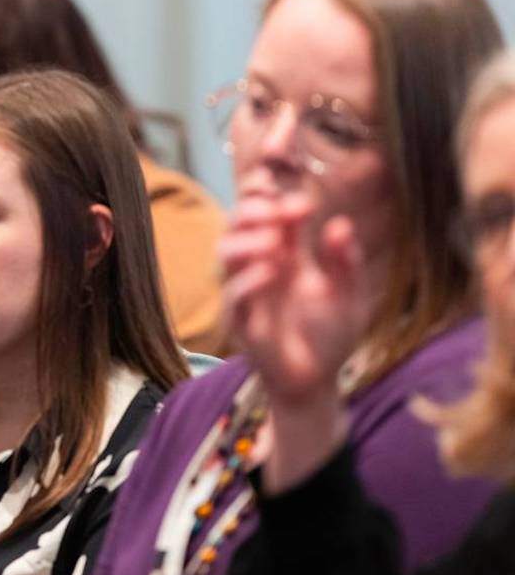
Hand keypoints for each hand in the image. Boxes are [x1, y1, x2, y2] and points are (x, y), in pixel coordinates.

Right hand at [221, 191, 367, 404]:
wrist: (317, 381)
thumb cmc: (330, 336)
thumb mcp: (348, 294)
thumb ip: (344, 261)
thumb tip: (340, 224)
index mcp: (284, 253)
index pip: (262, 210)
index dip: (265, 194)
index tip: (291, 193)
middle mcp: (259, 265)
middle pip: (236, 223)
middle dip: (252, 209)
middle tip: (278, 208)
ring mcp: (245, 291)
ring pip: (224, 253)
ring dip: (247, 240)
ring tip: (276, 240)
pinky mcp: (239, 321)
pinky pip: (233, 294)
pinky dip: (249, 280)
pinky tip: (275, 272)